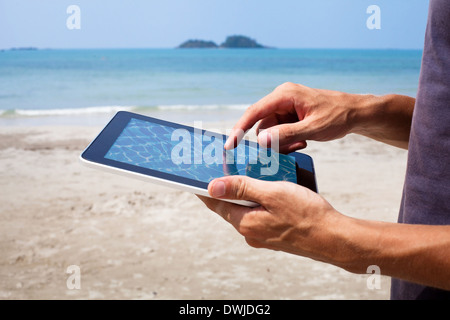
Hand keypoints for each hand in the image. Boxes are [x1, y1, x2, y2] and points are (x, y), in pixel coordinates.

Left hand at [197, 175, 344, 263]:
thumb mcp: (272, 194)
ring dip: (244, 192)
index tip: (194, 176)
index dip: (203, 188)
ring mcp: (262, 235)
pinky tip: (267, 189)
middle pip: (230, 206)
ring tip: (247, 175)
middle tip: (222, 168)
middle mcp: (250, 232)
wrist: (333, 238)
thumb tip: (213, 186)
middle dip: (226, 187)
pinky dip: (258, 200)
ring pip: (246, 208)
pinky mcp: (274, 234)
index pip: (215, 204)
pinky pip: (259, 214)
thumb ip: (242, 188)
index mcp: (245, 222)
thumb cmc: (306, 214)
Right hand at [224, 82, 366, 152]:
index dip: (239, 129)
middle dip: (271, 140)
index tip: (229, 145)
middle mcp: (281, 98)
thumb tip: (261, 141)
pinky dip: (286, 140)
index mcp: (285, 95)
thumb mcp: (313, 128)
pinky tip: (303, 140)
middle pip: (262, 124)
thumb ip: (286, 135)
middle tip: (294, 146)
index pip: (254, 112)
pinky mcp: (289, 114)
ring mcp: (284, 106)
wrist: (355, 113)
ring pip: (269, 130)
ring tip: (302, 142)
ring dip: (281, 142)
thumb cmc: (338, 116)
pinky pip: (278, 131)